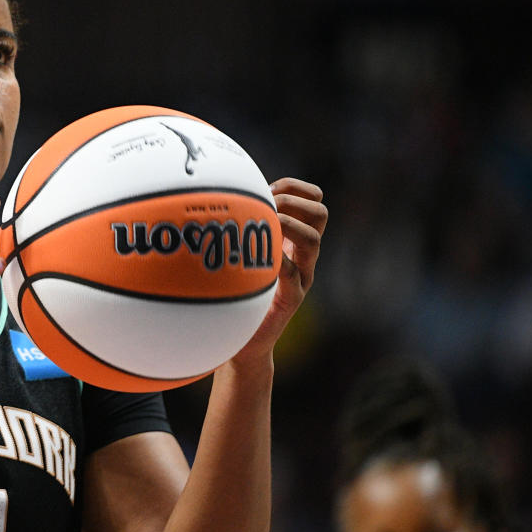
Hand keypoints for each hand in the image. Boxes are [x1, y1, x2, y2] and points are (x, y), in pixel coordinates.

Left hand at [233, 177, 326, 362]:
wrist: (244, 344)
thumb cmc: (236, 296)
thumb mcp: (239, 259)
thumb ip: (238, 234)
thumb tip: (211, 201)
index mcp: (292, 241)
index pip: (312, 202)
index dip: (295, 188)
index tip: (268, 188)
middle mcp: (302, 256)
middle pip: (321, 215)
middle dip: (295, 201)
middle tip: (269, 206)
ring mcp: (301, 277)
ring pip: (313, 240)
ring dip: (290, 225)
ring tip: (267, 226)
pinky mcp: (290, 298)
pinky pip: (293, 274)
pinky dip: (278, 261)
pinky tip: (258, 258)